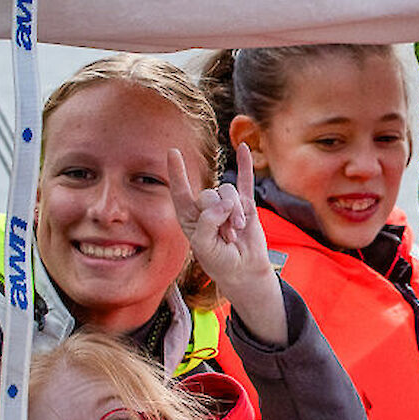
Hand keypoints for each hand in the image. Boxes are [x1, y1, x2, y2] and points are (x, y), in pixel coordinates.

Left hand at [171, 143, 285, 343]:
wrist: (244, 270)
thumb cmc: (219, 261)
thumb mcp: (204, 246)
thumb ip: (208, 221)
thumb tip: (225, 201)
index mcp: (189, 217)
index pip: (180, 191)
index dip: (177, 172)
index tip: (173, 151)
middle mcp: (206, 207)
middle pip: (209, 194)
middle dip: (219, 215)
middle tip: (226, 236)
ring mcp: (226, 204)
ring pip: (228, 193)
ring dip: (234, 214)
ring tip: (237, 231)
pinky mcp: (245, 204)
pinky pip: (245, 181)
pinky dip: (245, 165)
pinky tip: (243, 149)